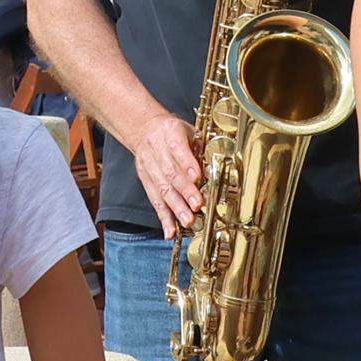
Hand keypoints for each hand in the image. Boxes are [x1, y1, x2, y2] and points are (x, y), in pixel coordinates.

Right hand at [127, 108, 205, 240]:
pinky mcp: (146, 181)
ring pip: (162, 189)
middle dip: (185, 191)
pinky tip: (170, 231)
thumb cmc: (172, 130)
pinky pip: (154, 200)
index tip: (197, 176)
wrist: (144, 129)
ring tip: (187, 221)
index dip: (187, 163)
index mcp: (171, 133)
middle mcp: (157, 151)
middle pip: (171, 173)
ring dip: (176, 208)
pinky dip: (163, 217)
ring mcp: (149, 168)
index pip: (179, 149)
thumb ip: (200, 145)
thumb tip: (217, 163)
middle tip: (197, 205)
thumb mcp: (188, 129)